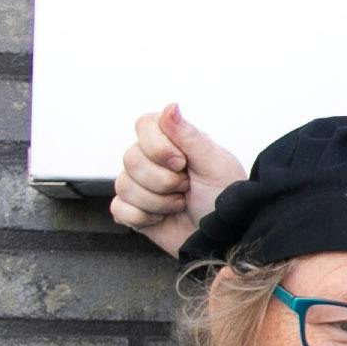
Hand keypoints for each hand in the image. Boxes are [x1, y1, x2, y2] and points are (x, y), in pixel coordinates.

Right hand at [113, 102, 246, 255]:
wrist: (226, 238)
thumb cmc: (227, 200)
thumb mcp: (215, 164)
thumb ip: (189, 135)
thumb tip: (170, 107)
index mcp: (174, 142)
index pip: (144, 125)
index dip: (157, 146)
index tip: (181, 163)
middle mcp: (153, 161)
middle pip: (130, 158)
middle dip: (163, 180)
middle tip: (186, 188)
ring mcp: (142, 187)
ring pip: (123, 185)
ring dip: (157, 201)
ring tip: (179, 204)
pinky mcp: (135, 212)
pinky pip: (119, 209)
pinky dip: (143, 217)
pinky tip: (162, 218)